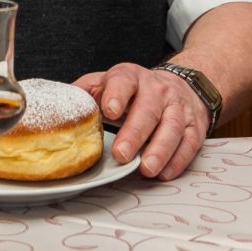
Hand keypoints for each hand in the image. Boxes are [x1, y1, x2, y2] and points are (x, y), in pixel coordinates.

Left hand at [76, 64, 206, 179]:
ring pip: (173, 127)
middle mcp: (157, 90)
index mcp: (130, 77)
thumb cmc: (134, 91)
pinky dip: (178, 160)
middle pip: (149, 109)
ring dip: (160, 149)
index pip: (124, 81)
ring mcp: (178, 107)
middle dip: (135, 133)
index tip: (109, 111)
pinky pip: (190, 143)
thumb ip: (84, 93)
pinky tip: (164, 173)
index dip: (117, 95)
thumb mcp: (107, 84)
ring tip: (146, 169)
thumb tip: (57, 107)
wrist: (178, 85)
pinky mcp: (194, 125)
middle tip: (122, 154)